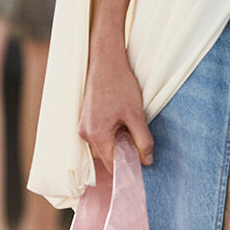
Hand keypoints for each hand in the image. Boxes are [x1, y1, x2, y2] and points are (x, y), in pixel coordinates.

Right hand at [79, 36, 153, 169]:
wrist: (106, 62)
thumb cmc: (120, 85)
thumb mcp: (136, 115)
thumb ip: (143, 140)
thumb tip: (147, 161)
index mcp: (97, 136)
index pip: (113, 166)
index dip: (129, 166)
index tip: (142, 163)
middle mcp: (85, 134)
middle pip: (108, 156)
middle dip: (124, 152)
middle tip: (138, 138)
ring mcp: (82, 126)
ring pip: (104, 145)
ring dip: (118, 141)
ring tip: (128, 123)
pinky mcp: (85, 119)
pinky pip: (99, 135)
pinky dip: (111, 132)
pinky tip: (120, 118)